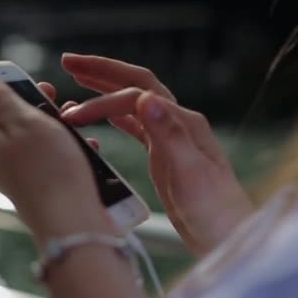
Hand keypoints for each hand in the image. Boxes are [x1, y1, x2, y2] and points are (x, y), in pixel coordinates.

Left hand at [0, 70, 114, 245]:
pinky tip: (88, 157)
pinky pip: (54, 167)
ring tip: (83, 134)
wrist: (71, 223)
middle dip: (46, 114)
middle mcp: (0, 162)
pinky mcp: (41, 195)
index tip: (47, 89)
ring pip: (41, 146)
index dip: (21, 91)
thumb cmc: (51, 169)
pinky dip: (71, 157)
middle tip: (68, 110)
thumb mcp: (25, 121)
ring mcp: (20, 181)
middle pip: (20, 125)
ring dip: (63, 134)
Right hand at [60, 53, 253, 254]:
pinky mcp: (164, 155)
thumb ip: (169, 135)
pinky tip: (104, 114)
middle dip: (103, 71)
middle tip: (70, 61)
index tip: (74, 116)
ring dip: (106, 89)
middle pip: (136, 84)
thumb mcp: (191, 174)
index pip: (136, 97)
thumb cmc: (214, 211)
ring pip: (133, 102)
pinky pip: (136, 126)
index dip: (102, 101)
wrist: (227, 237)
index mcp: (184, 123)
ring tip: (79, 79)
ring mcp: (171, 138)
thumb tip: (146, 99)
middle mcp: (177, 123)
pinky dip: (116, 115)